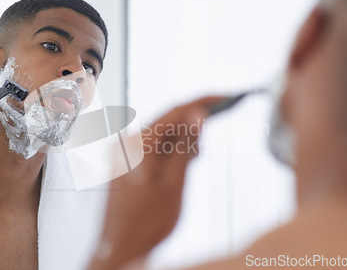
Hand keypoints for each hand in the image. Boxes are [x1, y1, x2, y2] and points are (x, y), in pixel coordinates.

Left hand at [89, 96, 224, 269]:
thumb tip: (198, 115)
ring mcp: (127, 155)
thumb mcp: (174, 184)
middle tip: (223, 118)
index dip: (203, 101)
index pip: (175, 111)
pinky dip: (174, 151)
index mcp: (138, 144)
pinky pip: (156, 149)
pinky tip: (188, 158)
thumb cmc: (145, 223)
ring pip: (163, 136)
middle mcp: (129, 144)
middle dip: (196, 119)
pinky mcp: (130, 165)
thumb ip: (185, 147)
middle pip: (168, 121)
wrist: (120, 249)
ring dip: (185, 137)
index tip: (226, 96)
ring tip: (204, 147)